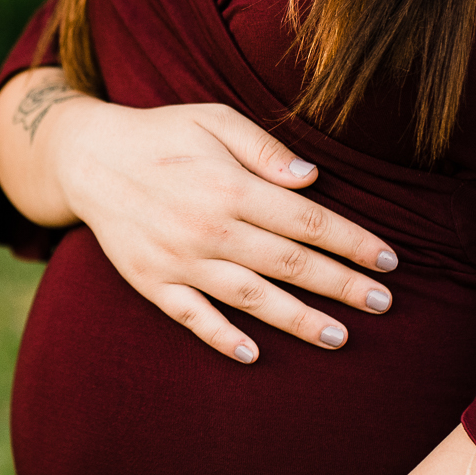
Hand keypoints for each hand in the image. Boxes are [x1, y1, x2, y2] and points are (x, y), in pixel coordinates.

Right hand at [48, 95, 398, 359]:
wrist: (87, 159)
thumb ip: (265, 149)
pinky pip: (191, 316)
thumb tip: (312, 179)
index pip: (307, 221)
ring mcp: (178, 260)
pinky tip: (253, 354)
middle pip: (288, 264)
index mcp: (229, 187)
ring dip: (297, 319)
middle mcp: (207, 228)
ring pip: (250, 297)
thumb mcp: (214, 120)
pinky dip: (221, 337)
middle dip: (341, 285)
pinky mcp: (152, 281)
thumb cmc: (162, 135)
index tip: (388, 261)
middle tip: (384, 304)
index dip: (352, 242)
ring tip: (339, 337)